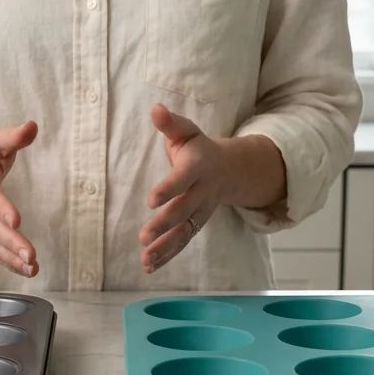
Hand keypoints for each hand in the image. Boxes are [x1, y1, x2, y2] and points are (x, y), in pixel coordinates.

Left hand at [139, 104, 227, 273]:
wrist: (229, 169)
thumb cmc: (198, 148)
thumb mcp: (186, 131)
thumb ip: (170, 123)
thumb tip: (155, 109)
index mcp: (198, 165)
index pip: (183, 178)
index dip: (169, 188)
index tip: (151, 200)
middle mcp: (202, 191)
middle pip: (183, 210)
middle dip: (164, 224)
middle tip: (144, 236)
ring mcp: (201, 211)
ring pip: (184, 231)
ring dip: (165, 246)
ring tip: (145, 258)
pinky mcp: (196, 225)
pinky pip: (183, 242)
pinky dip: (167, 255)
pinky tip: (149, 265)